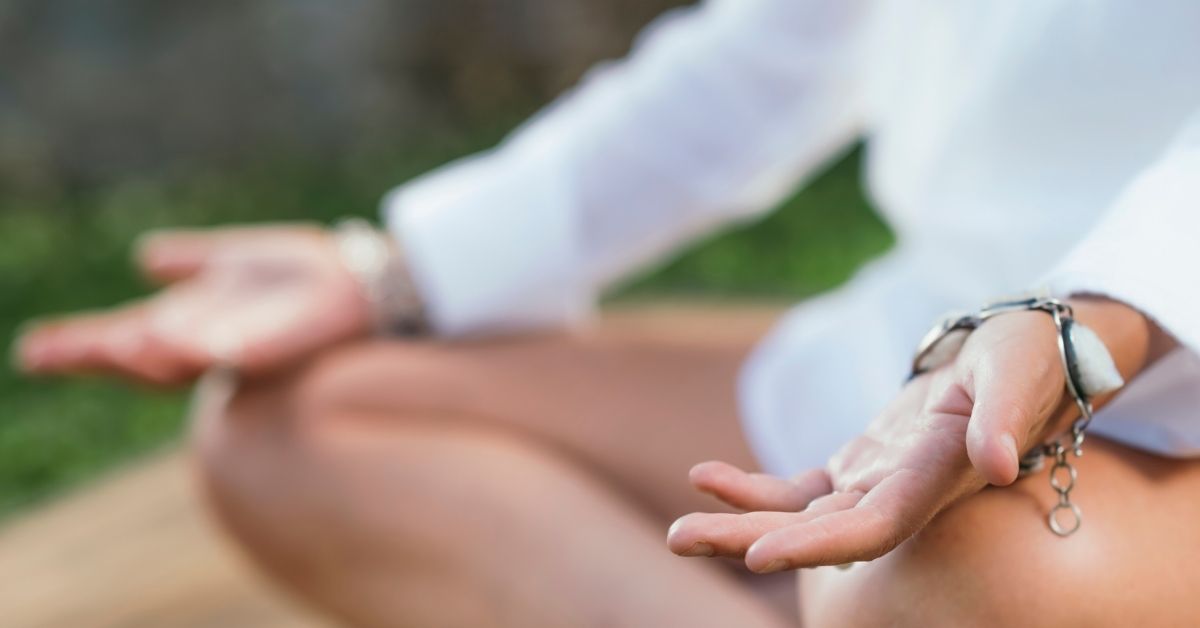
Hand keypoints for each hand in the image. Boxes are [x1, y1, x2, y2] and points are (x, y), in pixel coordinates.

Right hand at [14, 224, 371, 384]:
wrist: (367, 281)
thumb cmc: (305, 275)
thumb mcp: (236, 260)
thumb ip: (192, 261)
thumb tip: (144, 255)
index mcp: (195, 322)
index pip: (125, 338)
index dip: (81, 345)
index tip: (31, 349)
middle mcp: (212, 342)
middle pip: (142, 357)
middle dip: (97, 356)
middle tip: (40, 354)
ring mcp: (245, 346)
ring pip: (186, 358)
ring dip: (148, 353)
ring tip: (114, 344)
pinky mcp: (283, 344)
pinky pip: (243, 351)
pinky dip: (213, 348)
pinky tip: (185, 343)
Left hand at [667, 299, 1165, 572]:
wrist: (1024, 354)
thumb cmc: (1026, 355)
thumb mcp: (1016, 371)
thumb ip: (1003, 418)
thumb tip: (999, 465)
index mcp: (937, 477)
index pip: (872, 527)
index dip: (816, 544)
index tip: (758, 554)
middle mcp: (902, 493)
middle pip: (819, 534)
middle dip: (749, 539)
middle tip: (678, 539)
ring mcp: (876, 484)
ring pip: (800, 518)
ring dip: (740, 523)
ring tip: (678, 531)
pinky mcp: (860, 467)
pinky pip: (800, 491)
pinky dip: (755, 489)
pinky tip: (706, 478)